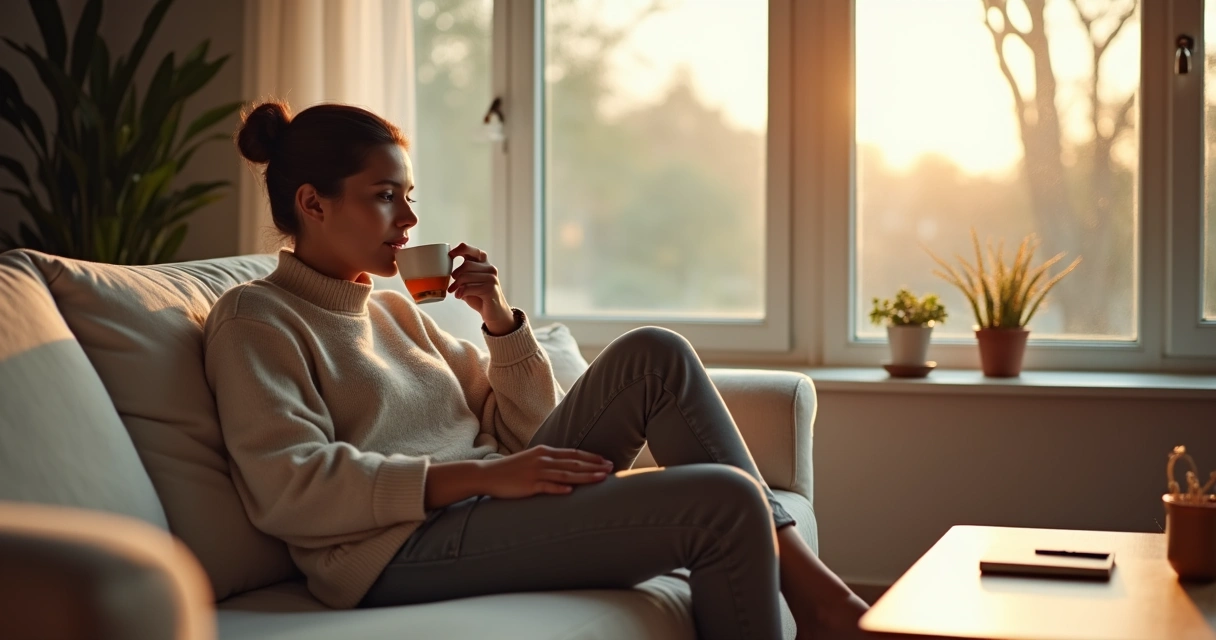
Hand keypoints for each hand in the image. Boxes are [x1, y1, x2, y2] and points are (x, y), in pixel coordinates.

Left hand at [448, 243, 513, 330]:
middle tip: (451, 284)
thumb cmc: (479, 296)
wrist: (494, 312)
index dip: (459, 250)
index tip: (449, 256)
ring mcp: (491, 278)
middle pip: (466, 265)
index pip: (472, 250)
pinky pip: (469, 287)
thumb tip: (444, 270)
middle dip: (455, 275)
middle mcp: (489, 268)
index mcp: (484, 263)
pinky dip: (461, 292)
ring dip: (456, 285)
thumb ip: (461, 274)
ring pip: (466, 276)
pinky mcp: (490, 288)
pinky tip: (459, 296)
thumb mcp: (469, 282)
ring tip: (453, 291)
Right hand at [480, 445, 613, 498]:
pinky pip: (546, 487)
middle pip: (574, 463)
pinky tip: (571, 491)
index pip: (574, 454)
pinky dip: (559, 488)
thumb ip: (550, 462)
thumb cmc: (512, 469)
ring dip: (585, 476)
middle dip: (595, 466)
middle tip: (612, 469)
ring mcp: (536, 472)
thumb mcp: (533, 460)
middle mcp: (543, 459)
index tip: (606, 461)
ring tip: (601, 478)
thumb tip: (568, 467)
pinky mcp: (528, 485)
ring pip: (566, 474)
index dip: (592, 457)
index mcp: (545, 452)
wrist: (488, 474)